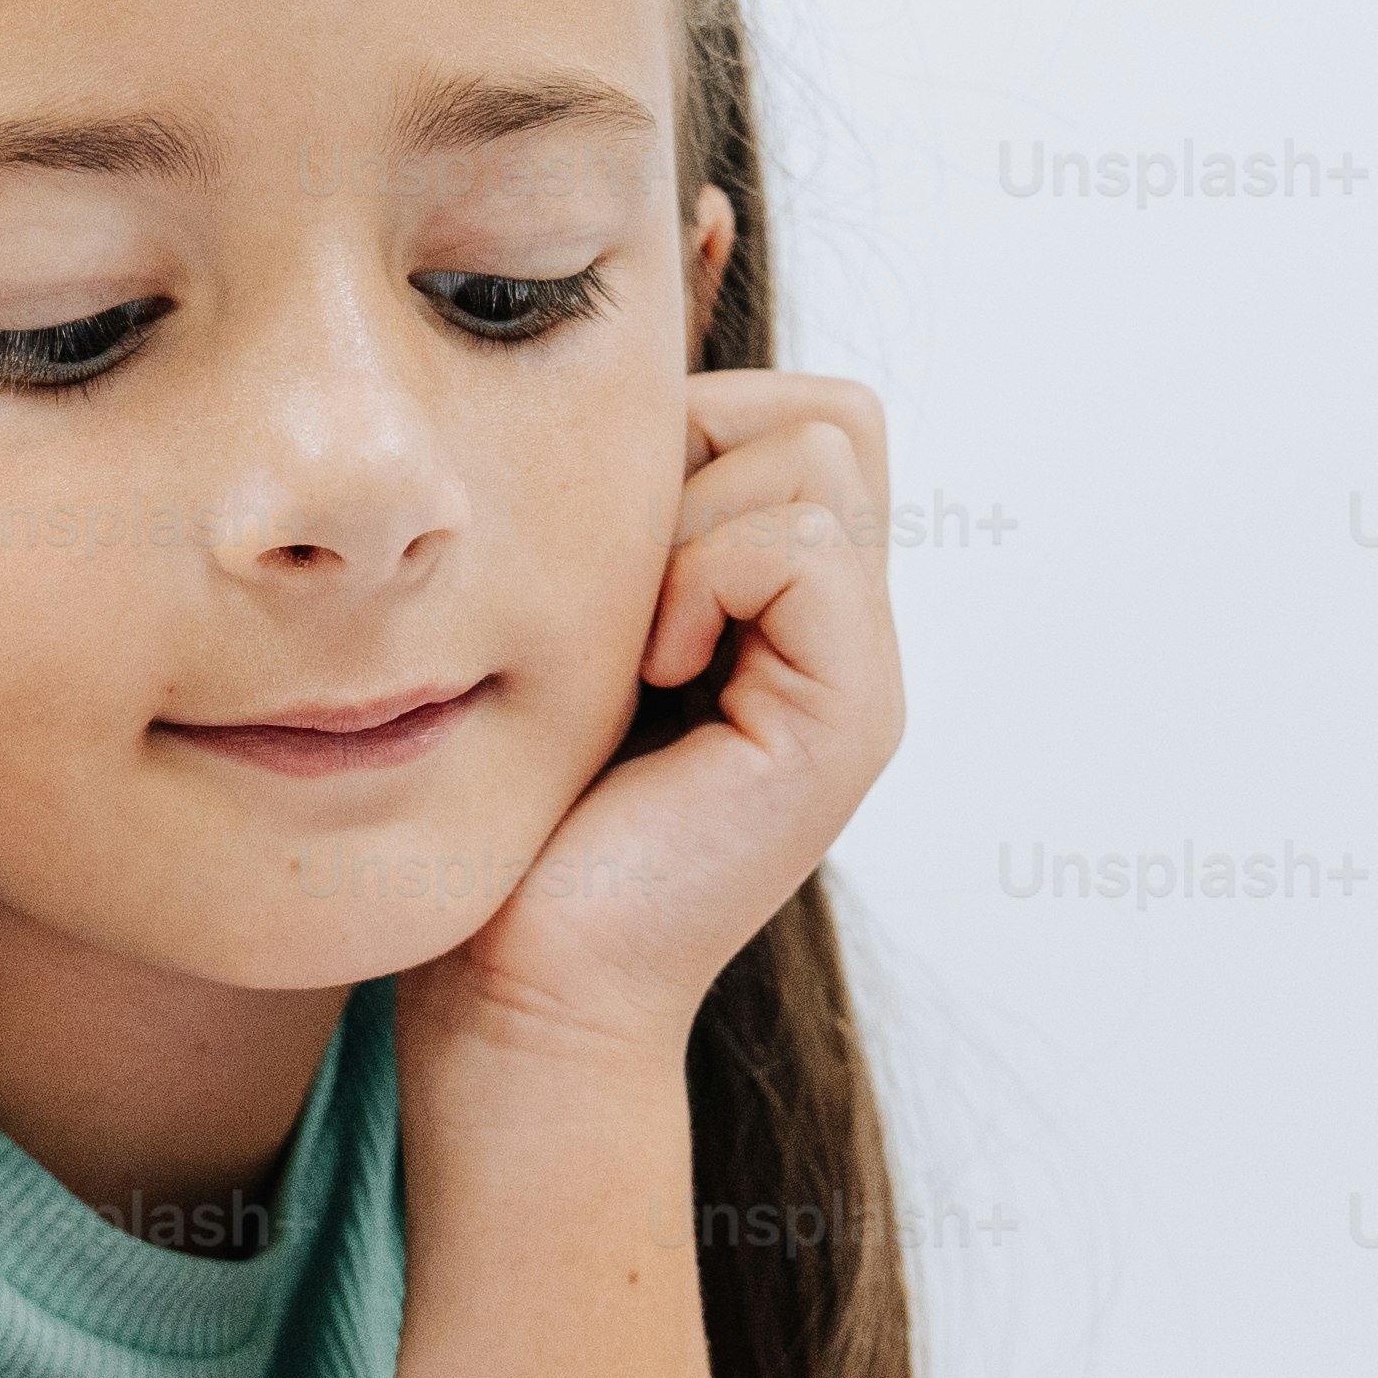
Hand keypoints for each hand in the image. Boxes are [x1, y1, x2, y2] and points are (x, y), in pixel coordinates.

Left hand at [409, 368, 901, 1085]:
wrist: (520, 989)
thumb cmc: (516, 820)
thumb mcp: (570, 627)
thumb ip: (624, 523)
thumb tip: (617, 388)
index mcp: (790, 614)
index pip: (803, 412)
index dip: (694, 429)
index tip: (601, 555)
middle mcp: (847, 639)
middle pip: (831, 413)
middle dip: (702, 454)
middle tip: (624, 588)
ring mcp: (861, 680)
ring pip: (821, 453)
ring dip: (694, 520)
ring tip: (636, 644)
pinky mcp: (848, 720)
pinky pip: (800, 542)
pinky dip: (706, 578)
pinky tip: (652, 672)